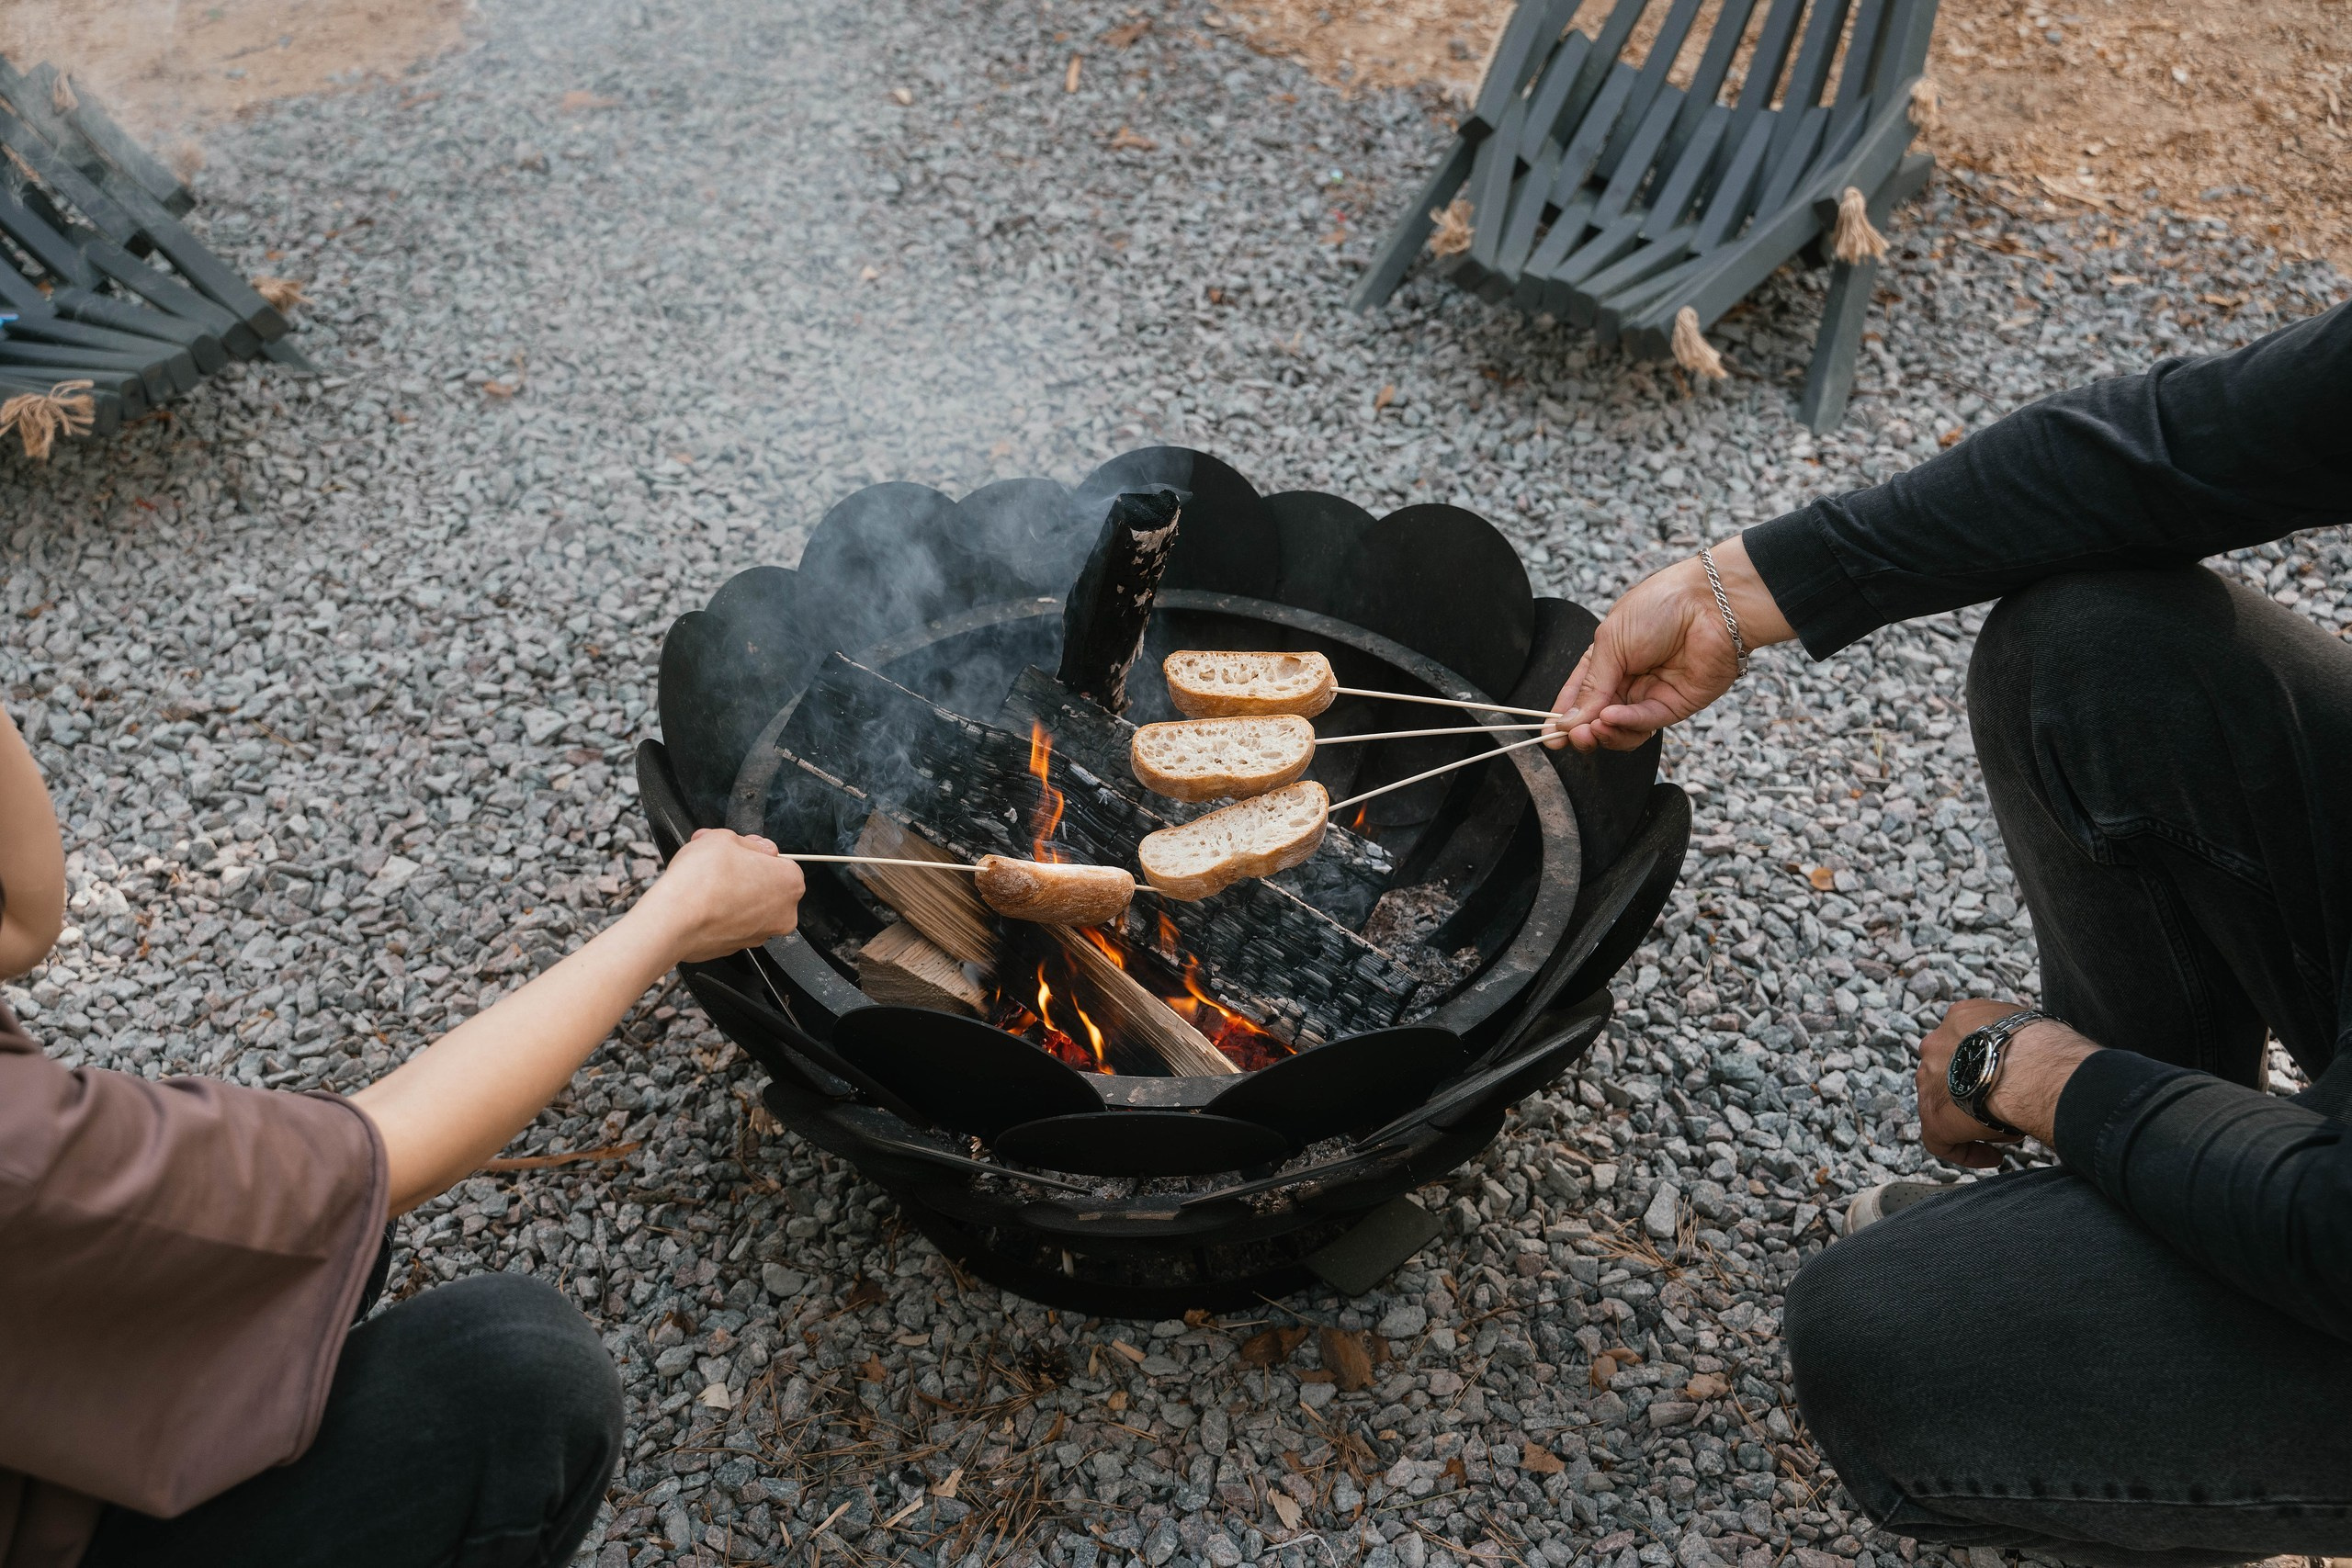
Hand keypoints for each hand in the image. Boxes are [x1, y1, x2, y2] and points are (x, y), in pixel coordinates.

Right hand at [640, 828, 805, 962]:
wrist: (674, 920)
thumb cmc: (701, 880)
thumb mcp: (725, 838)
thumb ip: (750, 842)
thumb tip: (757, 848)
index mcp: (790, 882)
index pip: (780, 861)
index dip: (753, 853)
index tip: (736, 851)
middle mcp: (783, 913)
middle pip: (766, 886)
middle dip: (743, 873)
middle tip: (717, 864)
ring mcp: (761, 934)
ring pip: (749, 907)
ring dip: (732, 895)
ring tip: (705, 883)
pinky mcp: (737, 948)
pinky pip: (733, 925)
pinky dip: (721, 915)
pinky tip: (703, 904)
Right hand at [1546, 535, 1793, 752]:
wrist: (1711, 602)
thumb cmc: (1659, 607)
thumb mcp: (1610, 641)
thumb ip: (1592, 685)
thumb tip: (1569, 721)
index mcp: (1607, 658)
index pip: (1579, 695)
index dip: (1563, 717)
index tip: (1550, 736)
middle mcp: (1628, 680)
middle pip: (1598, 718)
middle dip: (1583, 730)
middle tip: (1573, 736)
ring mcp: (1652, 694)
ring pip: (1622, 730)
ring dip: (1604, 733)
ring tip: (1593, 729)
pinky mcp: (1675, 706)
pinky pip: (1646, 723)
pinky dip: (1626, 724)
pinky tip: (1611, 718)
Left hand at [1916, 998, 2100, 1166]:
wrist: (2031, 1066)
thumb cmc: (2045, 1046)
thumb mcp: (2029, 1028)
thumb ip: (2019, 1040)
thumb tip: (2031, 1058)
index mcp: (1959, 1019)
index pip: (1965, 1045)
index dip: (1985, 1069)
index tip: (2005, 1084)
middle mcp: (1936, 1044)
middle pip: (1950, 1074)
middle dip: (1976, 1092)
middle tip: (2007, 1106)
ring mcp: (1929, 1080)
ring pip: (1945, 1105)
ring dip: (1973, 1118)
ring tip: (2010, 1128)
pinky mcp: (1933, 1116)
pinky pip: (1940, 1141)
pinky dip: (1965, 1152)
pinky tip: (1994, 1158)